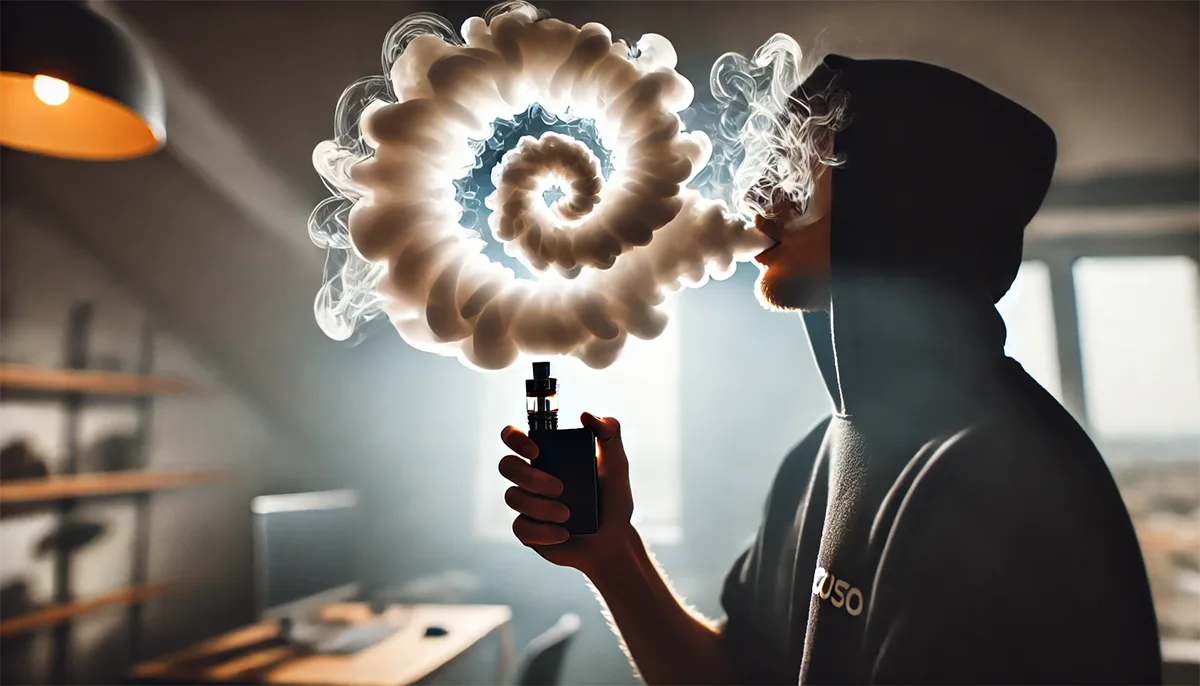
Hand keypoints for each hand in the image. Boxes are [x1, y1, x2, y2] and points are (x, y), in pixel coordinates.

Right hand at [498, 413, 634, 576]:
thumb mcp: (617, 464)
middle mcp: (531, 477)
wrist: (614, 540)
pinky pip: (520, 528)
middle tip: (560, 488)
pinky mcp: (528, 530)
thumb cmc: (613, 499)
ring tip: (568, 514)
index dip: (514, 438)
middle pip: (507, 466)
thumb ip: (610, 433)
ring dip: (540, 506)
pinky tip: (563, 533)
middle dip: (530, 477)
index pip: (514, 437)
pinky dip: (542, 531)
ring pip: (512, 497)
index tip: (536, 450)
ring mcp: (526, 504)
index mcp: (547, 456)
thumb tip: (586, 415)